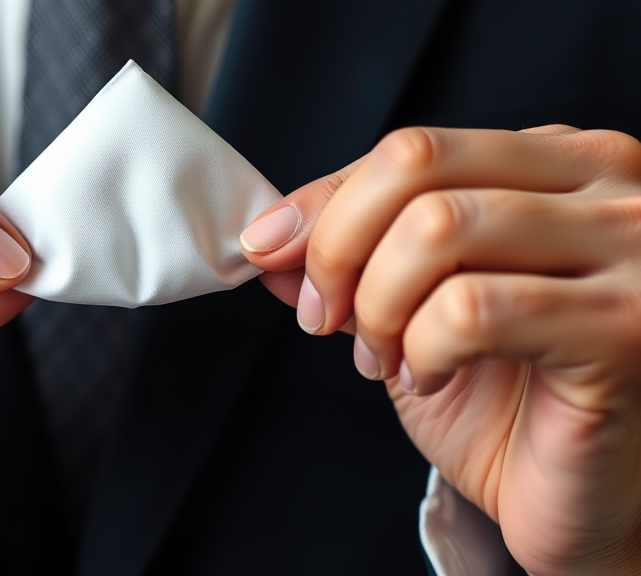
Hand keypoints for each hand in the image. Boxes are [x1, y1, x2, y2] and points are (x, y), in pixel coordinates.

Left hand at [241, 125, 640, 574]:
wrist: (585, 500)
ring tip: (386, 359)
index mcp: (561, 164)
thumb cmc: (511, 405)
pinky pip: (469, 309)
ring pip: (436, 229)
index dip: (324, 204)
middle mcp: (608, 186)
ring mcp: (629, 250)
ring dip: (377, 307)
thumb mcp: (412, 311)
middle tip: (324, 318)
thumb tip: (268, 237)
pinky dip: (421, 350)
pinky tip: (433, 379)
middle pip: (416, 166)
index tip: (271, 252)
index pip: (414, 149)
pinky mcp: (624, 327)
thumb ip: (353, 260)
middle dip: (337, 249)